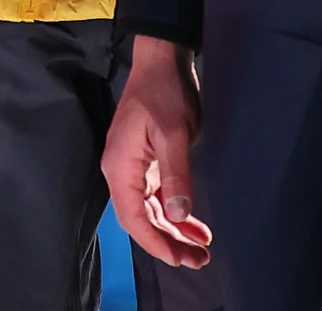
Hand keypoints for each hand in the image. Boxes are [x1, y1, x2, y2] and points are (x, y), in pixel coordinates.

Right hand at [103, 35, 213, 268]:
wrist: (161, 61)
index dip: (155, 242)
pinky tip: (195, 225)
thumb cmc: (165, 92)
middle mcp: (121, 171)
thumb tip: (177, 215)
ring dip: (174, 231)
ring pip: (150, 211)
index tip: (180, 259)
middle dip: (168, 242)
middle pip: (141, 219)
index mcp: (120, 166)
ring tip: (201, 250)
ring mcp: (132, 167)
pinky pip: (157, 196)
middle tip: (199, 261)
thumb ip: (176, 175)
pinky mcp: (145, 162)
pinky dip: (175, 212)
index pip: (133, 217)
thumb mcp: (174, 133)